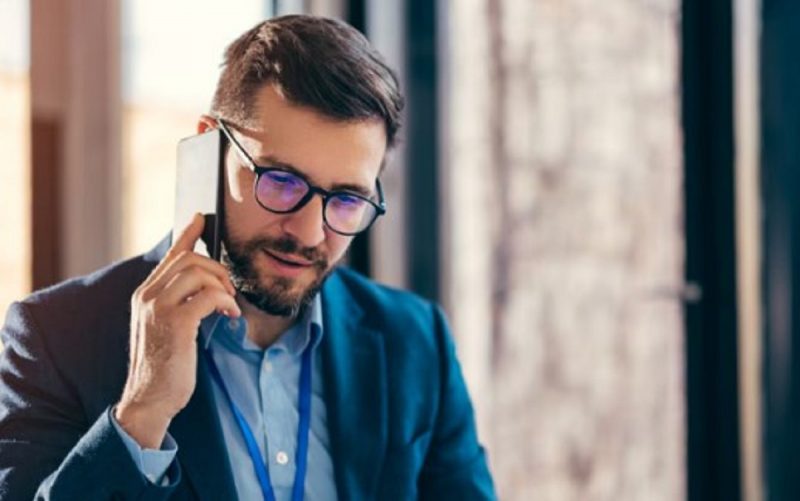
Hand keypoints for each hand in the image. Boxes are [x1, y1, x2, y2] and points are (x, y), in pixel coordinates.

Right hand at [114, 213, 240, 448]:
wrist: (149, 399)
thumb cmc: (163, 366)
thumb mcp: (166, 328)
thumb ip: (177, 303)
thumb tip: (203, 286)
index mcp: (144, 295)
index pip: (170, 255)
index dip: (187, 234)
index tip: (200, 219)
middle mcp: (147, 296)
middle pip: (188, 259)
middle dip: (217, 268)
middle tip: (230, 289)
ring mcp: (158, 308)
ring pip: (198, 272)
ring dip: (223, 286)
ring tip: (229, 305)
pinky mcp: (176, 323)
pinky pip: (209, 296)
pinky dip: (226, 302)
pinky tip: (230, 316)